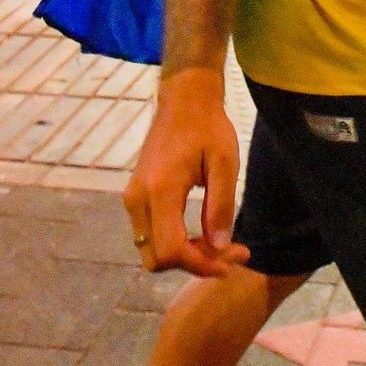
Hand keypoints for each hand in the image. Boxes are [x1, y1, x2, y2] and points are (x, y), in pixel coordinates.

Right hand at [123, 68, 250, 278]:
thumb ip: (221, 206)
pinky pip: (150, 237)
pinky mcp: (134, 198)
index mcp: (160, 190)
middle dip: (194, 263)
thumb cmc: (208, 127)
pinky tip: (203, 234)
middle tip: (231, 252)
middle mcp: (137, 199)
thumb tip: (221, 247)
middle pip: (156, 259)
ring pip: (151, 251)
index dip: (202, 264)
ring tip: (221, 244)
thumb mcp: (225, 163)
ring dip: (185, 257)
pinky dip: (175, 244)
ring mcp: (132, 199)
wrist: (183, 101)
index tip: (233, 258)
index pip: (171, 250)